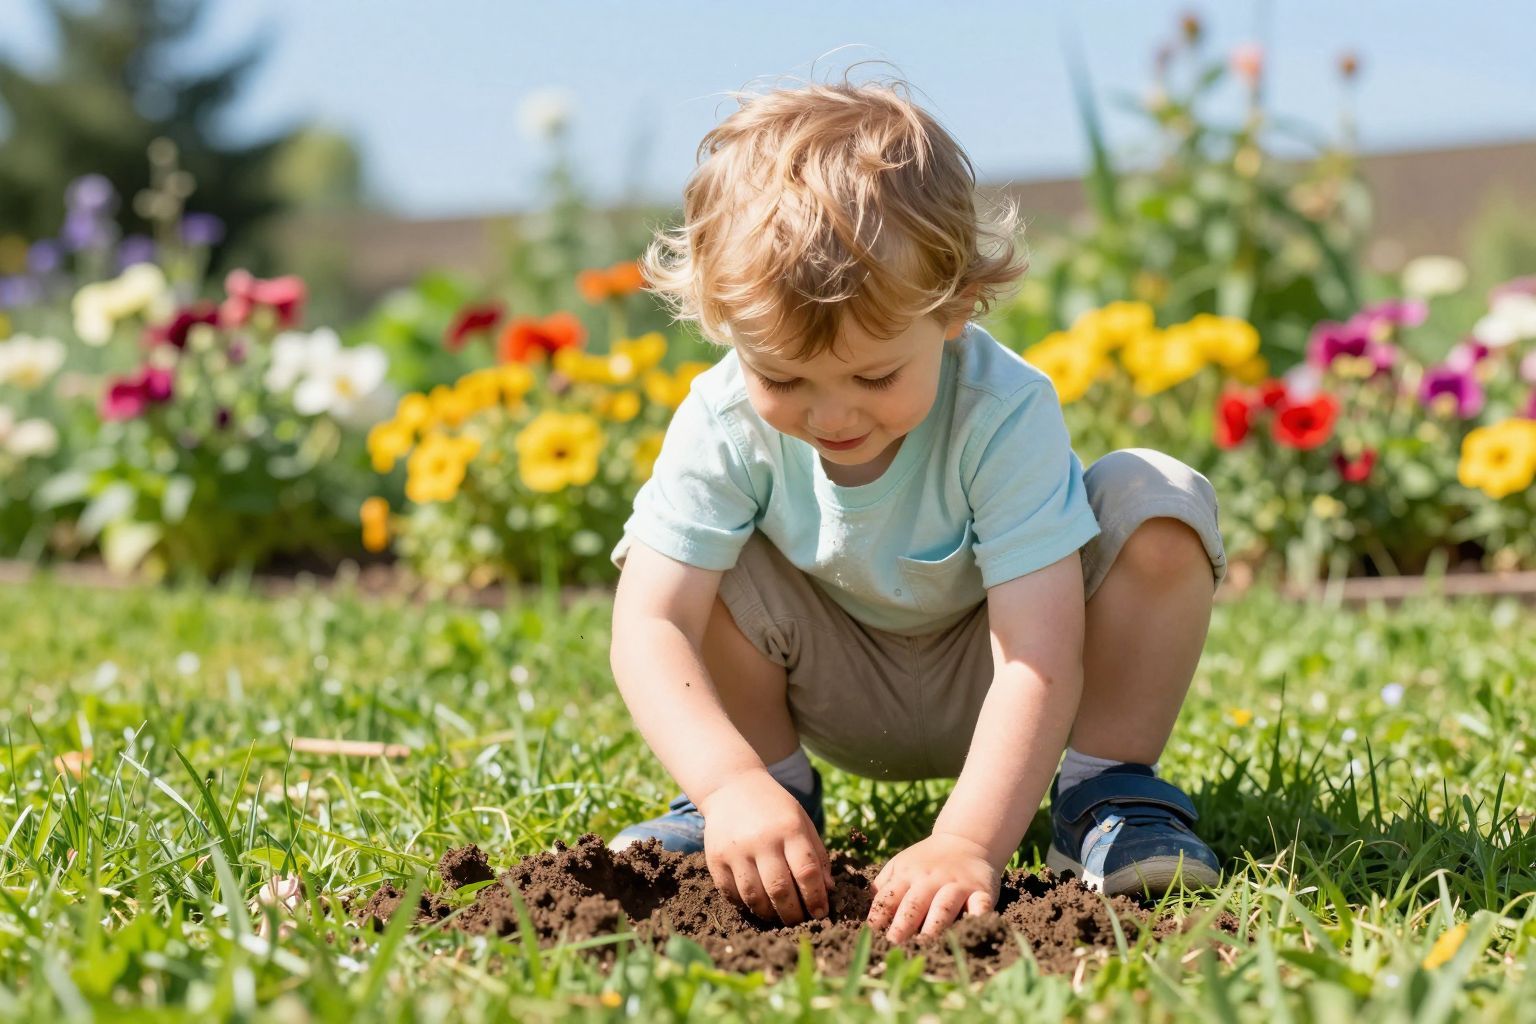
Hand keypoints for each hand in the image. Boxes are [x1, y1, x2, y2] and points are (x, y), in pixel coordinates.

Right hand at [698, 770, 834, 925]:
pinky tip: (757, 904)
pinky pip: (731, 894)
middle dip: (793, 914)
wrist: (731, 787)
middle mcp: (762, 840)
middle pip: (780, 890)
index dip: (816, 898)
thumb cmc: (774, 809)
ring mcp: (736, 851)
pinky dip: (746, 906)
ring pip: (754, 897)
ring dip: (770, 914)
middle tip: (799, 921)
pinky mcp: (715, 859)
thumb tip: (827, 891)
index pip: (806, 872)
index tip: (821, 913)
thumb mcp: (802, 822)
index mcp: (789, 829)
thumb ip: (816, 855)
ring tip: (778, 916)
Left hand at [866, 832, 998, 942]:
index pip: (889, 897)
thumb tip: (857, 913)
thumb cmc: (926, 861)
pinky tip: (972, 929)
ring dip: (934, 926)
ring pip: (943, 907)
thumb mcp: (900, 866)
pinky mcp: (981, 891)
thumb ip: (883, 888)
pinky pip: (981, 905)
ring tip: (924, 946)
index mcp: (907, 875)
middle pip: (914, 904)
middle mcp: (931, 880)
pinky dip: (977, 917)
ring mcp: (957, 885)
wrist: (966, 841)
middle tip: (893, 946)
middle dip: (902, 926)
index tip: (870, 937)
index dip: (878, 917)